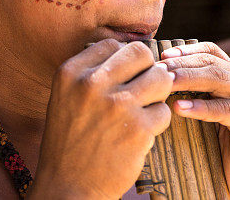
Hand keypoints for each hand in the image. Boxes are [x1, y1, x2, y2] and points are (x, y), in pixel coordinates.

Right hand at [28, 40, 172, 199]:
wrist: (67, 188)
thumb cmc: (69, 141)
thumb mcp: (65, 97)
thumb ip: (91, 72)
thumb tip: (130, 50)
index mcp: (71, 73)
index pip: (113, 45)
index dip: (124, 60)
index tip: (123, 78)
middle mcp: (92, 84)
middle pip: (141, 53)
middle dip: (146, 69)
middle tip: (141, 89)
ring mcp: (117, 106)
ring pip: (160, 78)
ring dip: (157, 92)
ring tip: (144, 107)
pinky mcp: (139, 130)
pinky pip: (164, 111)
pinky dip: (156, 122)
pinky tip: (140, 133)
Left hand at [160, 42, 229, 199]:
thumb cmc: (217, 147)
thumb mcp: (203, 112)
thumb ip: (192, 90)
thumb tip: (158, 72)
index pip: (212, 52)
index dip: (187, 50)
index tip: (163, 56)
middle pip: (213, 64)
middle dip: (183, 65)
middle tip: (159, 70)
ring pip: (218, 81)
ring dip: (188, 80)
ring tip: (166, 84)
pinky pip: (224, 109)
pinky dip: (201, 108)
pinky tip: (179, 108)